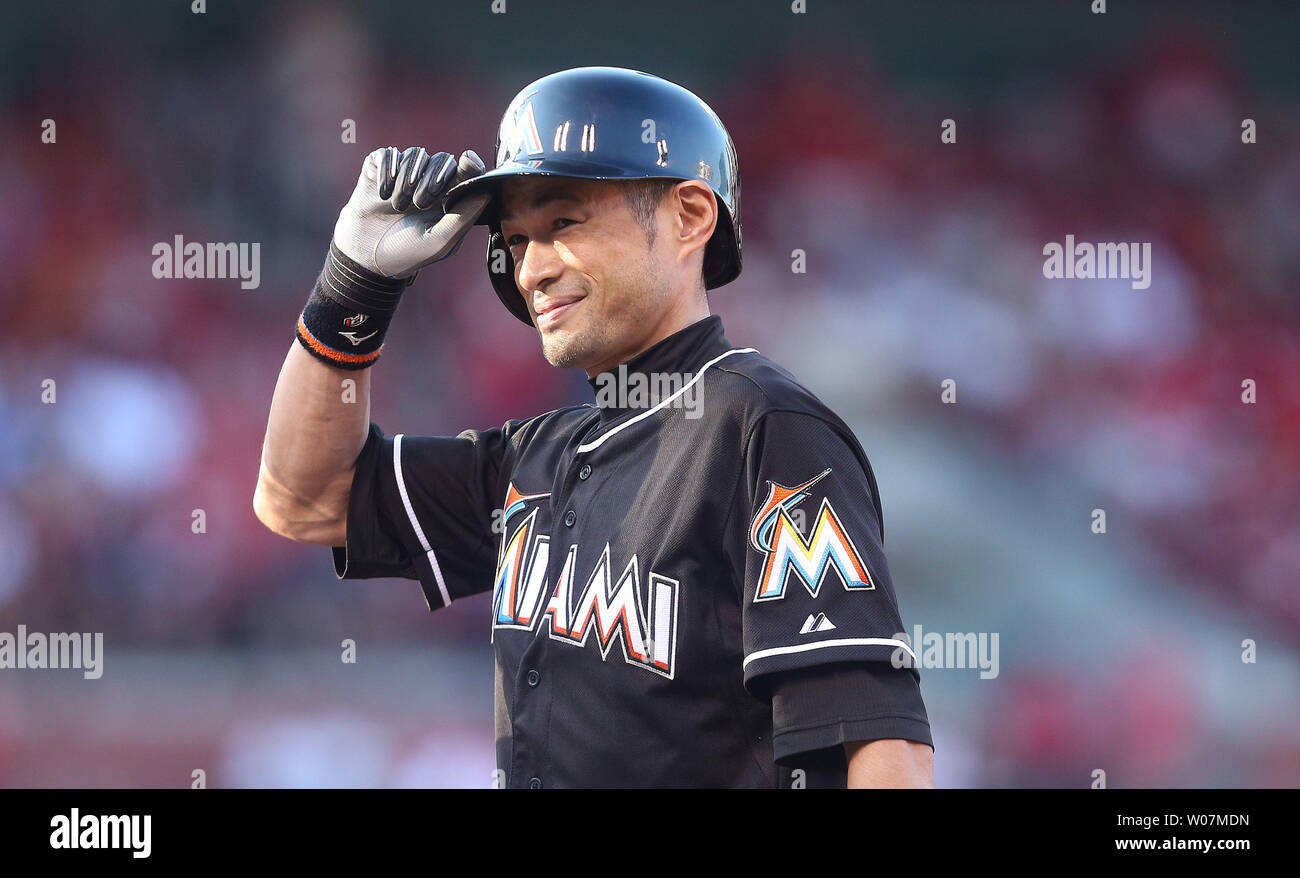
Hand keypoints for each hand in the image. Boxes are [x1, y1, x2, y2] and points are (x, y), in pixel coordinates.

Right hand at [333, 146, 489, 278]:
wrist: (365, 256)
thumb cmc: (407, 252)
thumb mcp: (440, 240)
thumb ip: (464, 216)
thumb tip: (486, 189)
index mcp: (449, 200)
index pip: (467, 172)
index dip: (470, 164)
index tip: (468, 160)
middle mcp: (429, 183)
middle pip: (442, 159)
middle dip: (431, 179)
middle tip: (419, 204)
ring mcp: (405, 174)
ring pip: (416, 154)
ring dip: (407, 180)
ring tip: (397, 206)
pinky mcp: (380, 168)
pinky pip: (389, 154)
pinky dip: (387, 172)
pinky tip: (383, 193)